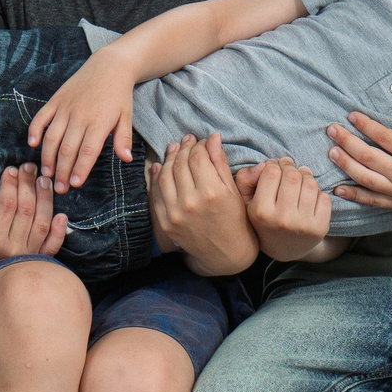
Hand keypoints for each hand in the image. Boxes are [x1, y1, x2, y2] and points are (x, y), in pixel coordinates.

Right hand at [0, 165, 65, 284]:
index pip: (7, 205)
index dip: (11, 184)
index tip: (11, 169)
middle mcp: (12, 249)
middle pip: (27, 210)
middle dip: (29, 185)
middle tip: (29, 167)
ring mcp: (26, 256)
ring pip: (42, 223)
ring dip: (46, 199)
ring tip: (44, 180)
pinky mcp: (35, 262)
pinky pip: (52, 246)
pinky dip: (59, 231)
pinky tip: (62, 214)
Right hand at [25, 49, 137, 188]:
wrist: (109, 66)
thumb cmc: (119, 96)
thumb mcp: (126, 117)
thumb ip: (123, 139)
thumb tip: (125, 159)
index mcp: (99, 123)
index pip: (87, 151)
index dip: (79, 169)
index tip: (73, 185)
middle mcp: (80, 116)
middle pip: (67, 149)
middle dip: (61, 171)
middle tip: (58, 189)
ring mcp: (66, 108)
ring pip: (52, 136)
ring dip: (47, 157)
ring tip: (46, 174)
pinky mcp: (56, 100)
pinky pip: (41, 117)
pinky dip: (34, 130)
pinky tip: (32, 144)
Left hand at [147, 134, 256, 275]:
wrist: (225, 254)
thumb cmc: (235, 220)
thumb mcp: (233, 190)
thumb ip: (220, 162)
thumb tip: (212, 137)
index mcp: (211, 192)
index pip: (197, 157)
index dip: (198, 145)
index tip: (200, 141)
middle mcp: (191, 202)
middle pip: (179, 164)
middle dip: (183, 148)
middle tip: (186, 141)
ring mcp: (175, 214)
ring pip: (165, 176)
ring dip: (168, 159)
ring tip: (174, 150)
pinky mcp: (165, 223)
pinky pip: (156, 194)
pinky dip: (156, 177)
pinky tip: (160, 167)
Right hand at [243, 156, 333, 261]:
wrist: (286, 249)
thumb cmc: (264, 220)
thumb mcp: (246, 203)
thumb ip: (245, 180)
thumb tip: (264, 165)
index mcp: (261, 212)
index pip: (271, 173)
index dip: (273, 164)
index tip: (273, 167)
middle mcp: (282, 220)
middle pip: (292, 176)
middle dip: (290, 167)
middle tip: (288, 168)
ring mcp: (303, 225)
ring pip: (310, 183)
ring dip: (305, 175)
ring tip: (299, 177)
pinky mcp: (320, 227)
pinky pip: (324, 196)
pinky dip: (317, 191)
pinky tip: (308, 194)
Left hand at [325, 97, 391, 221]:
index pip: (384, 137)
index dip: (366, 125)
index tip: (351, 115)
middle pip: (368, 157)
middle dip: (347, 142)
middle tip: (331, 130)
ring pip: (365, 178)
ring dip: (346, 165)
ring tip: (332, 152)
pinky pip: (371, 201)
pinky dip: (353, 196)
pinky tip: (338, 190)